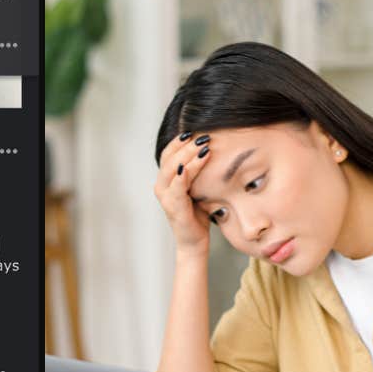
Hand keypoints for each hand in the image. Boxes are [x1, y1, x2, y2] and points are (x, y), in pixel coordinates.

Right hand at [153, 131, 214, 254]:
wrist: (194, 241)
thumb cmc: (198, 214)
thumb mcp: (198, 188)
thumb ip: (198, 172)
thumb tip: (211, 149)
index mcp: (166, 180)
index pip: (168, 153)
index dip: (179, 141)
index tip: (195, 130)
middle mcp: (161, 186)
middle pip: (169, 158)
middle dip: (186, 145)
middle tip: (204, 136)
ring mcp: (165, 197)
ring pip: (173, 169)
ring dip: (189, 156)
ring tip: (205, 147)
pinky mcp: (173, 207)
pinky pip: (178, 186)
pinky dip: (185, 173)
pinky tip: (197, 163)